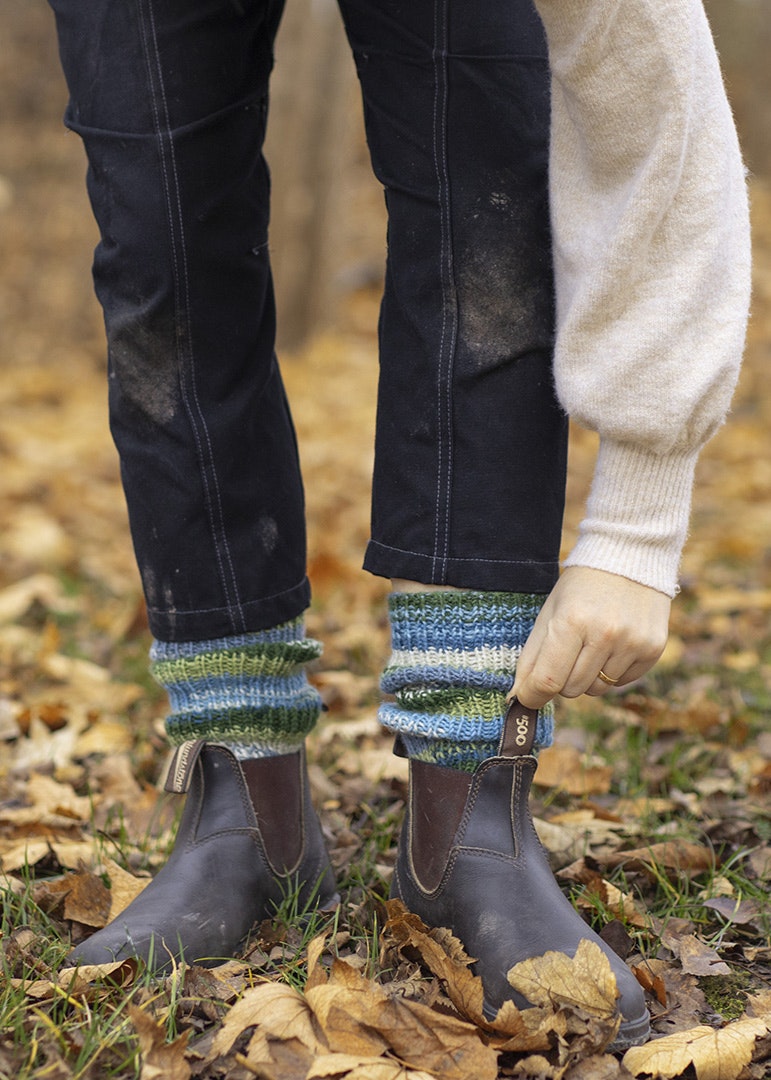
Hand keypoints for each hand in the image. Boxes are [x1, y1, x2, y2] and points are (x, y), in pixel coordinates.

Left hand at [510, 566, 670, 709]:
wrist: (629, 557)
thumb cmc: (580, 588)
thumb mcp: (549, 613)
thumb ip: (531, 657)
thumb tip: (517, 697)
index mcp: (571, 621)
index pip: (547, 680)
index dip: (532, 695)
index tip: (526, 697)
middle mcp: (605, 634)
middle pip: (571, 690)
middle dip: (561, 678)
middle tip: (567, 651)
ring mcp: (633, 643)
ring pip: (597, 690)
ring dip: (588, 675)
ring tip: (592, 642)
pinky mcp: (653, 649)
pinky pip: (622, 683)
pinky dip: (612, 671)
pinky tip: (614, 642)